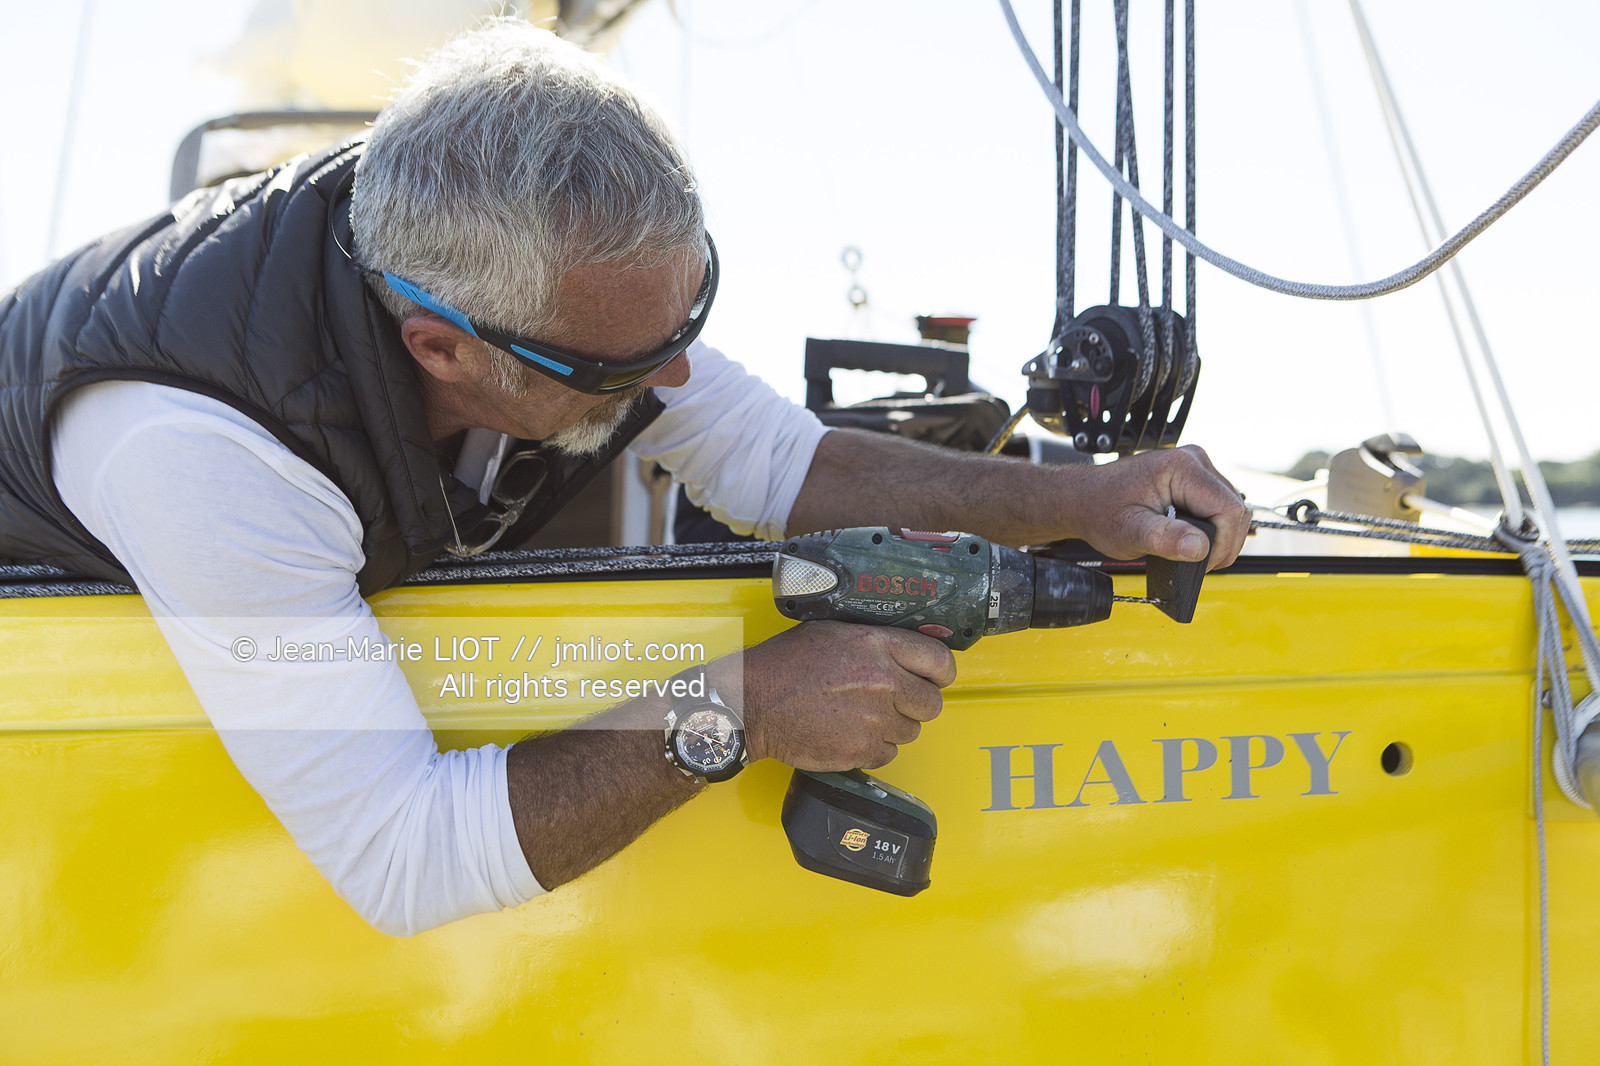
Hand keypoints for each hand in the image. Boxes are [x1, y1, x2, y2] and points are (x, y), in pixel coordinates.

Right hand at [735, 621, 956, 770]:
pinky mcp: (862, 750)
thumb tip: (906, 651)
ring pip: (911, 731)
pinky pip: (888, 753)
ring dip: (893, 727)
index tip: (937, 678)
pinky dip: (873, 748)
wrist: (753, 703)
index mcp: (876, 645)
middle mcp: (882, 681)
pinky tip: (850, 733)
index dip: (942, 673)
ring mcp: (874, 720)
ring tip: (862, 716)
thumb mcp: (833, 633)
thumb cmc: (785, 665)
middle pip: (932, 703)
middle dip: (916, 704)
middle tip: (895, 701)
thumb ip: (874, 642)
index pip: (940, 660)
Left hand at [1063, 445, 1250, 568]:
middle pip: (1236, 510)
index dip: (1223, 544)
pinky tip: (1189, 538)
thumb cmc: (1101, 510)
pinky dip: (1212, 528)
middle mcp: (1194, 460)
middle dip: (1223, 543)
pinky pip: (1220, 506)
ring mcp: (1196, 467)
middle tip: (1196, 563)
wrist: (1085, 499)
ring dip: (1218, 537)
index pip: (1229, 510)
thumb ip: (1164, 540)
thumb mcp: (1129, 532)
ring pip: (1232, 509)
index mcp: (1181, 468)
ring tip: (1189, 551)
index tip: (1202, 563)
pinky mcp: (1195, 477)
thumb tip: (1200, 548)